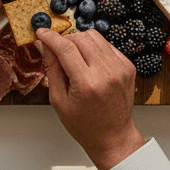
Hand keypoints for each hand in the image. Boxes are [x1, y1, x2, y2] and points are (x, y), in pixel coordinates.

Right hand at [37, 28, 145, 169]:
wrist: (113, 137)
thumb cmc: (84, 124)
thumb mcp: (59, 100)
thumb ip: (51, 68)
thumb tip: (43, 44)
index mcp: (87, 84)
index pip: (65, 48)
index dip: (50, 37)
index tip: (41, 32)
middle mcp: (107, 73)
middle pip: (80, 38)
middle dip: (65, 40)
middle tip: (57, 51)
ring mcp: (120, 68)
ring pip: (94, 36)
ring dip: (79, 41)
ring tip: (74, 58)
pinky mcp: (128, 66)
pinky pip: (106, 44)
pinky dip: (94, 48)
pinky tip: (89, 62)